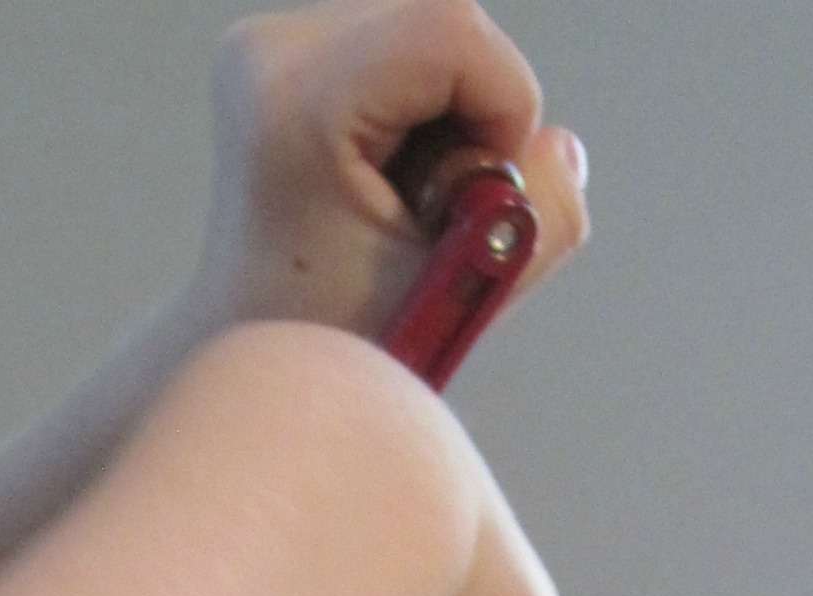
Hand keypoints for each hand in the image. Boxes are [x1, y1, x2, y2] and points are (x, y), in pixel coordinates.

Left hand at [194, 0, 588, 342]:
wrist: (252, 346)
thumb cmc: (346, 341)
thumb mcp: (463, 299)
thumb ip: (543, 224)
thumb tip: (559, 145)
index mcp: (300, 102)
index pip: (452, 31)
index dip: (502, 109)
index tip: (474, 198)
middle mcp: (273, 50)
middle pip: (447, 18)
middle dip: (479, 114)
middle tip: (440, 206)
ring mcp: (272, 43)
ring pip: (433, 30)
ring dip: (455, 113)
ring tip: (409, 198)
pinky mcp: (287, 49)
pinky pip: (405, 46)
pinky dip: (426, 108)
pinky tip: (389, 176)